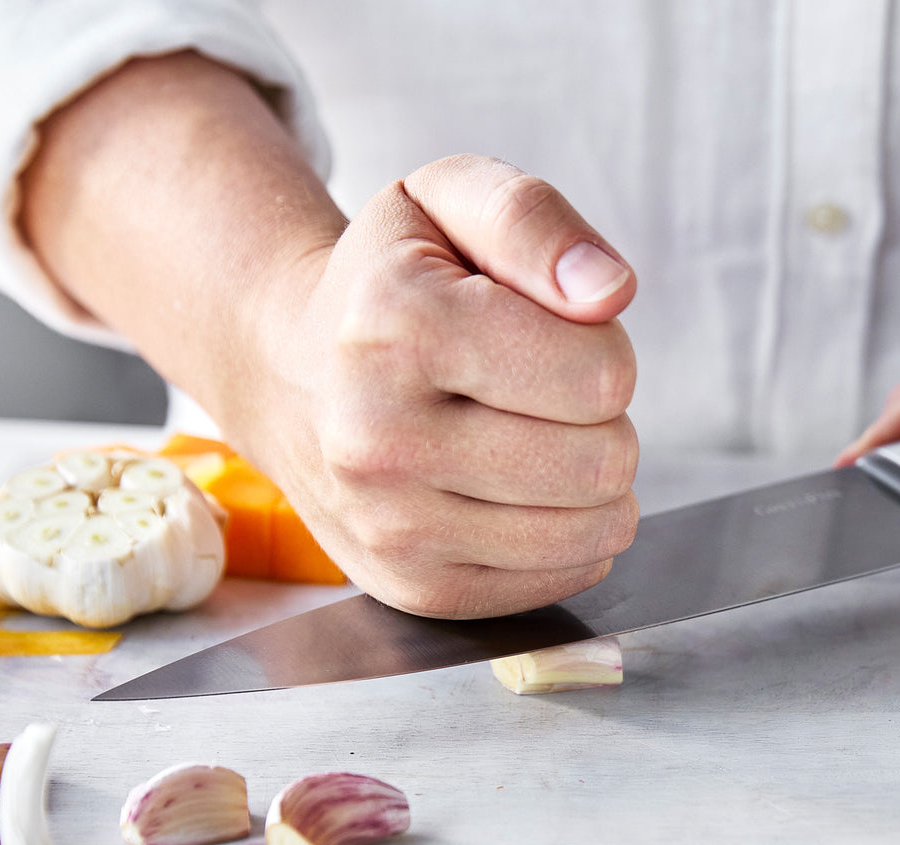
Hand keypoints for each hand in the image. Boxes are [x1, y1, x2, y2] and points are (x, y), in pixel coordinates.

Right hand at [231, 154, 639, 617]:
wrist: (290, 378)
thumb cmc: (387, 288)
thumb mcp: (446, 202)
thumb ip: (534, 220)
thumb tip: (610, 293)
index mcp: (395, 327)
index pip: (601, 377)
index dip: (600, 348)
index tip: (541, 336)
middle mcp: (377, 440)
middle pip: (602, 463)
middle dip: (598, 421)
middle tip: (534, 395)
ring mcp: (391, 529)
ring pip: (592, 532)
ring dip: (586, 483)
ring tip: (524, 440)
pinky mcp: (414, 588)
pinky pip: (561, 578)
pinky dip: (561, 534)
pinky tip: (509, 492)